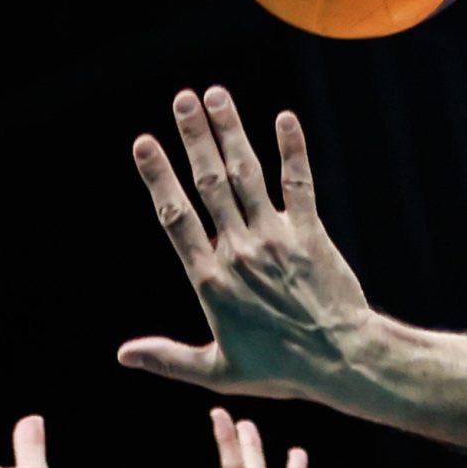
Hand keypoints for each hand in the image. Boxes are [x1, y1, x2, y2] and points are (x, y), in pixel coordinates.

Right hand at [119, 86, 374, 401]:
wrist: (342, 361)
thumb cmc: (281, 371)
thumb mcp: (219, 372)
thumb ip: (169, 359)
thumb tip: (124, 355)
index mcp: (211, 281)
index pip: (176, 218)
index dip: (158, 178)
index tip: (144, 144)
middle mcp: (239, 251)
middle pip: (209, 182)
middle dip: (193, 137)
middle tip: (182, 99)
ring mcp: (275, 238)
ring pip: (246, 174)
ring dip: (230, 131)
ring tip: (215, 95)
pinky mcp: (310, 234)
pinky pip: (298, 183)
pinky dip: (292, 150)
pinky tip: (285, 118)